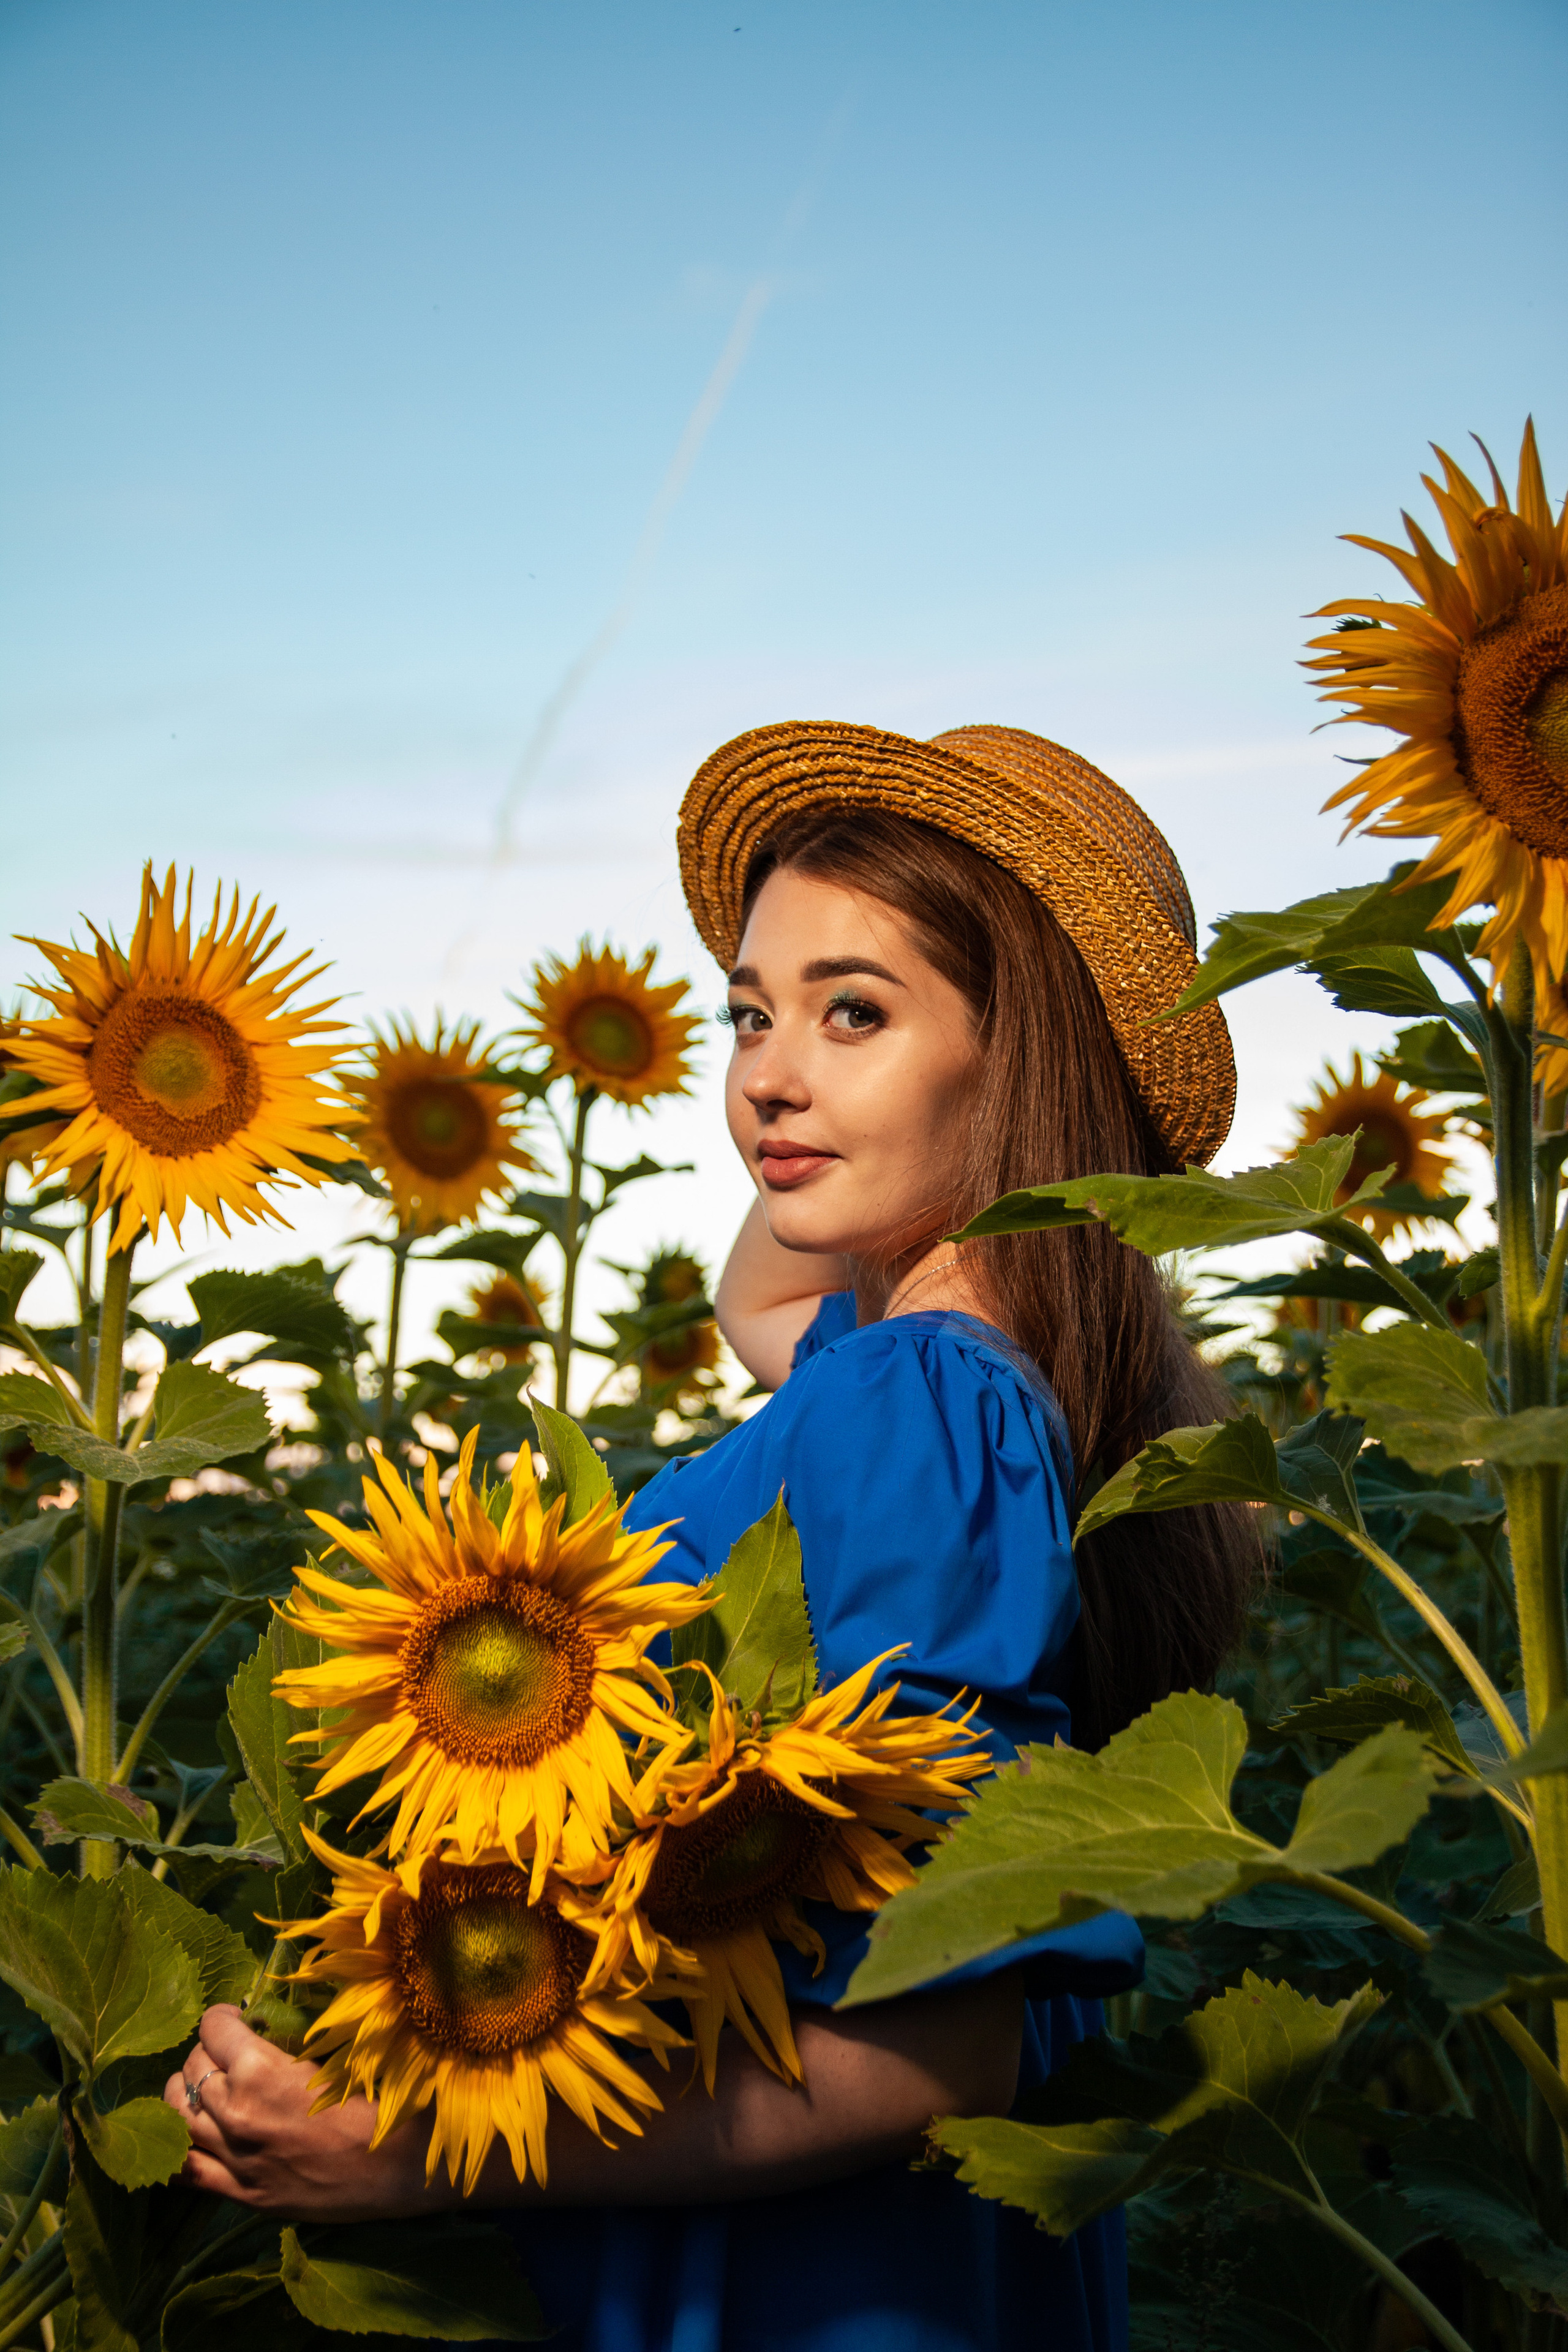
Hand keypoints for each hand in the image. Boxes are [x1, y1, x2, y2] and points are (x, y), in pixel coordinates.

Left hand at [163, 2004, 452, 2220]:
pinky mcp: (241, 2193)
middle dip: (207, 2051)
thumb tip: (260, 2022)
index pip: (213, 2029)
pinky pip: (185, 2169)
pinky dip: (178, 2147)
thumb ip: (287, 2041)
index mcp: (260, 2072)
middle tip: (229, 2051)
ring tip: (207, 2087)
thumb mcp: (332, 2052)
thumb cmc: (379, 2097)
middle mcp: (236, 2114)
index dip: (222, 2017)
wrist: (402, 2164)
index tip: (236, 2017)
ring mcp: (235, 2158)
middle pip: (193, 2067)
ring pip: (178, 2114)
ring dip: (188, 2092)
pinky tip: (187, 2134)